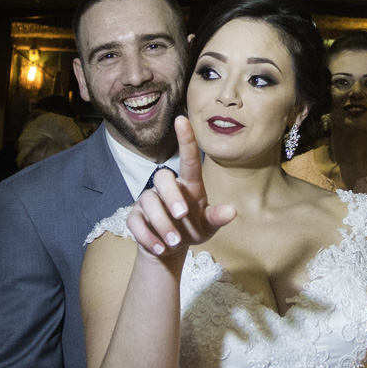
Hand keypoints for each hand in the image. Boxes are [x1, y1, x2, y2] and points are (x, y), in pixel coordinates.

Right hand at [127, 116, 235, 258]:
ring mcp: (148, 200)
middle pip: (163, 177)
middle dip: (172, 196)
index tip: (182, 119)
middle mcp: (166, 188)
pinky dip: (148, 236)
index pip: (188, 158)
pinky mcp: (135, 216)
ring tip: (174, 243)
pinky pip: (136, 221)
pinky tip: (160, 248)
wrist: (168, 249)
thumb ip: (217, 218)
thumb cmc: (191, 230)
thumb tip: (232, 211)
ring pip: (149, 202)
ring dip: (162, 224)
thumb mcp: (208, 227)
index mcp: (188, 185)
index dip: (185, 139)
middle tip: (182, 217)